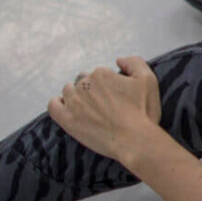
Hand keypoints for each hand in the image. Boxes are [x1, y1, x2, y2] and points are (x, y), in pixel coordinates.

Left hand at [47, 56, 162, 162]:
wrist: (135, 141)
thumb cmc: (143, 112)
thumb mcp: (148, 79)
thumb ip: (134, 62)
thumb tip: (118, 60)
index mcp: (102, 74)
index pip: (98, 75)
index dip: (107, 86)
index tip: (115, 99)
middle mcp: (85, 84)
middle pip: (82, 81)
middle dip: (91, 91)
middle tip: (104, 107)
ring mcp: (74, 102)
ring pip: (68, 91)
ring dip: (76, 97)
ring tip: (89, 112)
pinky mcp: (67, 119)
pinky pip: (53, 105)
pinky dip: (57, 104)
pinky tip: (66, 109)